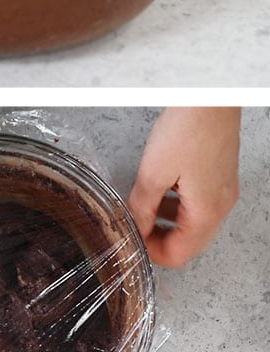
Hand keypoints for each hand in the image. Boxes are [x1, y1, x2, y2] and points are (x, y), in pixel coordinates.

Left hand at [127, 108, 240, 268]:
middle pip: (189, 242)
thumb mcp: (154, 172)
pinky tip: (156, 191)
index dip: (152, 254)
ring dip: (166, 222)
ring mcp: (222, 190)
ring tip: (140, 210)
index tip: (130, 243)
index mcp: (207, 211)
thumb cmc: (188, 129)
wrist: (211, 97)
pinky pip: (196, 203)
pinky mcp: (218, 176)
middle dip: (159, 240)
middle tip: (133, 229)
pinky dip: (176, 205)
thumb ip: (142, 206)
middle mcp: (220, 205)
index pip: (181, 254)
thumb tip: (134, 229)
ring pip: (192, 222)